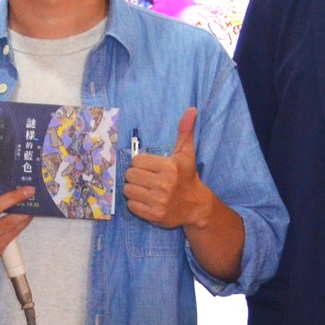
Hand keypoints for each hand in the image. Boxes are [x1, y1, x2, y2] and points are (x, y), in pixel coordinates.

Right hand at [0, 186, 34, 259]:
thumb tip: (10, 186)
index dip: (13, 198)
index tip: (27, 190)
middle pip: (7, 221)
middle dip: (23, 210)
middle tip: (33, 199)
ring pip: (12, 230)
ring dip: (24, 218)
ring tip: (31, 208)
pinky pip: (11, 237)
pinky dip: (20, 227)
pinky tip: (23, 219)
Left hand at [124, 108, 209, 229]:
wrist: (196, 206)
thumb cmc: (187, 176)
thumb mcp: (186, 153)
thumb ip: (184, 131)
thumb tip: (191, 109)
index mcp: (169, 167)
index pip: (136, 161)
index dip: (141, 164)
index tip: (151, 167)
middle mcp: (164, 185)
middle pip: (130, 175)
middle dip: (136, 176)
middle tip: (147, 179)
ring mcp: (158, 201)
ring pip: (128, 190)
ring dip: (134, 189)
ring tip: (146, 189)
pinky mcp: (154, 215)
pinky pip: (131, 205)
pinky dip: (136, 203)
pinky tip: (147, 200)